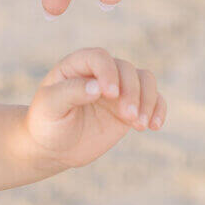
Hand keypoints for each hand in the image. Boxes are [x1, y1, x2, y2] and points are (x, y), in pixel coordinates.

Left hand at [23, 48, 165, 168]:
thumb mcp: (49, 107)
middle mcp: (101, 72)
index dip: (108, 72)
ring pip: (144, 80)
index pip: (99, 57)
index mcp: (77, 65)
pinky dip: (158, 109)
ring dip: (148, 100)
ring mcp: (117, 89)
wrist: (52, 147)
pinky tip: (154, 126)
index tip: (110, 94)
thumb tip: (98, 87)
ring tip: (140, 124)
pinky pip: (153, 99)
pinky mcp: (129, 107)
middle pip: (126, 69)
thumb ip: (70, 92)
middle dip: (131, 92)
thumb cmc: (45, 123)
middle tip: (128, 118)